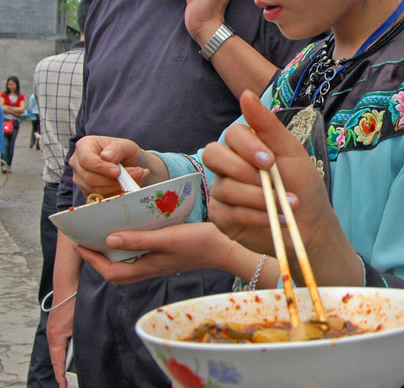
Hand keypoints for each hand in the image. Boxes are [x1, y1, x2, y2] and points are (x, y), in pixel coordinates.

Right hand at [46, 291, 74, 387]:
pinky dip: (65, 346)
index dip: (61, 375)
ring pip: (59, 348)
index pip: (58, 361)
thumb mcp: (79, 323)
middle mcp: (53, 335)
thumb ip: (80, 337)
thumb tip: (84, 348)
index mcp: (57, 337)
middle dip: (62, 368)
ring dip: (64, 356)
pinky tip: (72, 348)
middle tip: (67, 381)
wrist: (69, 286)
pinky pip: (60, 340)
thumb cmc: (74, 303)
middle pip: (57, 356)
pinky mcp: (57, 324)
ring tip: (69, 368)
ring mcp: (54, 329)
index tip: (63, 385)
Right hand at [69, 136, 148, 198]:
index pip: (86, 160)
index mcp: (84, 146)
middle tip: (135, 173)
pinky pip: (99, 197)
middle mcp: (77, 163)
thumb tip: (106, 157)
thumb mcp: (126, 145)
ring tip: (135, 177)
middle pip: (90, 177)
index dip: (102, 168)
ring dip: (118, 186)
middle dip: (114, 179)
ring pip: (95, 189)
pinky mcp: (86, 190)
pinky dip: (116, 192)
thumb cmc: (125, 151)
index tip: (118, 172)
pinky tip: (126, 184)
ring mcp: (80, 178)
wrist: (130, 163)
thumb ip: (117, 149)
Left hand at [74, 223, 237, 283]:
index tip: (79, 243)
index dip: (91, 259)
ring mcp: (156, 265)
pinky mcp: (164, 258)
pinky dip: (127, 248)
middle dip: (97, 259)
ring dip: (112, 254)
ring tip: (104, 235)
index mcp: (146, 267)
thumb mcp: (167, 238)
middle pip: (114, 271)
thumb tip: (108, 241)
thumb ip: (138, 240)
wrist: (223, 248)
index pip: (109, 270)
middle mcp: (148, 269)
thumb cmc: (197, 242)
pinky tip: (130, 233)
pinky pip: (137, 257)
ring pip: (125, 265)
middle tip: (88, 240)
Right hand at [205, 91, 362, 285]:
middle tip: (270, 181)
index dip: (248, 146)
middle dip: (244, 169)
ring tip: (286, 206)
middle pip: (213, 154)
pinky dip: (255, 216)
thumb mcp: (291, 151)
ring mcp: (221, 191)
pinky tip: (276, 219)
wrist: (311, 225)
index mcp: (246, 147)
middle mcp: (228, 166)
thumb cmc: (303, 185)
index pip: (231, 135)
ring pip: (224, 187)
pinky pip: (228, 212)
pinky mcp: (221, 217)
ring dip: (259, 197)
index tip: (270, 161)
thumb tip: (245, 93)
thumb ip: (267, 124)